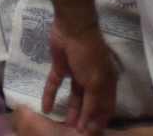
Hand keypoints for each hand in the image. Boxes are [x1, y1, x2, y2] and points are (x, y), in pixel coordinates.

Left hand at [44, 0, 120, 134]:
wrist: (72, 27)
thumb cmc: (88, 54)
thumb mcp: (95, 82)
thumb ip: (93, 104)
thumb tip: (90, 126)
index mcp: (106, 81)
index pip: (105, 106)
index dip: (100, 121)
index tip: (91, 135)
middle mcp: (92, 79)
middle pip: (89, 103)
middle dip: (84, 118)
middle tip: (74, 133)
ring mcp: (76, 72)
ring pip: (73, 97)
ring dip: (70, 110)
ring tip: (62, 126)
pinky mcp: (60, 67)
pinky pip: (55, 85)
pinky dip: (50, 96)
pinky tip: (46, 109)